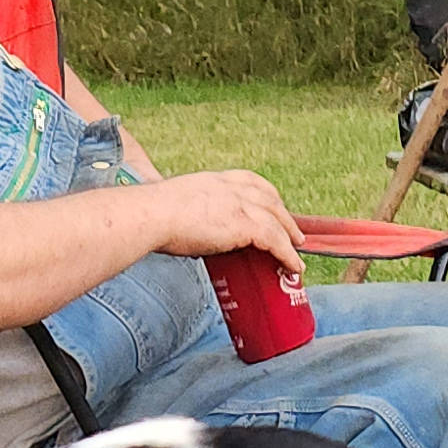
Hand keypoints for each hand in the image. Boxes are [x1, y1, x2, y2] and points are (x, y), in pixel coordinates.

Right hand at [140, 168, 302, 274]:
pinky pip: (276, 240)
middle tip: (293, 232)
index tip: (274, 205)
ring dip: (290, 237)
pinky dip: (288, 254)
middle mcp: (230, 187)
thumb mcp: (175, 206)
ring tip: (298, 252)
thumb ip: (188, 215)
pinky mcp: (244, 223)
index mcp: (214, 180)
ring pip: (277, 219)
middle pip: (269, 198)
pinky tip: (294, 266)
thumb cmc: (152, 216)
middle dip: (284, 215)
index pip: (250, 181)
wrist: (150, 215)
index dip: (266, 195)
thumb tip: (184, 233)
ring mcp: (239, 203)